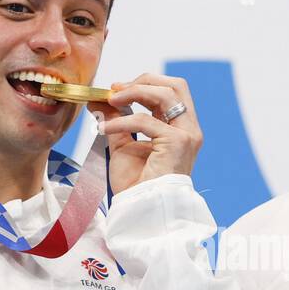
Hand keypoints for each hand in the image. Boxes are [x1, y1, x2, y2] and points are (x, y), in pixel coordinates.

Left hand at [92, 72, 203, 193]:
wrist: (141, 209)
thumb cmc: (137, 185)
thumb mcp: (123, 144)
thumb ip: (116, 119)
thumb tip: (99, 98)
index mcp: (180, 128)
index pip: (170, 92)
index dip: (144, 84)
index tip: (116, 89)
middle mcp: (189, 129)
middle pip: (175, 85)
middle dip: (143, 81)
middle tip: (116, 89)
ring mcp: (187, 135)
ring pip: (165, 94)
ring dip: (134, 92)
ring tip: (110, 100)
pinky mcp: (177, 142)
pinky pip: (145, 120)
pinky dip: (121, 121)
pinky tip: (104, 129)